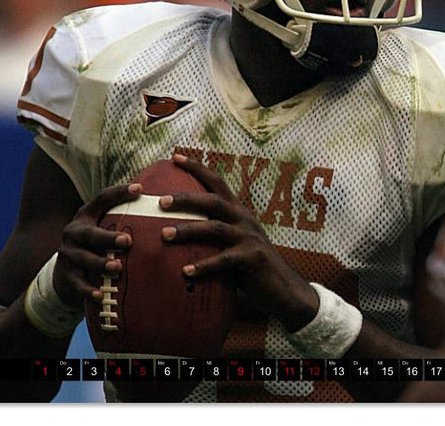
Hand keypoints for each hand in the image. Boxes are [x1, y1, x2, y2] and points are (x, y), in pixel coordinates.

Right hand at [51, 182, 141, 306]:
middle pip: (89, 233)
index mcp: (86, 216)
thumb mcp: (101, 226)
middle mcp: (74, 232)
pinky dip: (88, 290)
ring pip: (83, 259)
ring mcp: (68, 254)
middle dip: (107, 238)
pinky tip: (100, 295)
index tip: (139, 189)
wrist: (64, 272)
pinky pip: (78, 283)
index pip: (101, 199)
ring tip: (117, 268)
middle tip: (127, 241)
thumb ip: (120, 217)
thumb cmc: (95, 244)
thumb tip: (160, 205)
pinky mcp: (66, 275)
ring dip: (100, 264)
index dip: (119, 193)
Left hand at [159, 154, 319, 331]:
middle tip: (161, 201)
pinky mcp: (252, 259)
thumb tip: (173, 230)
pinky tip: (185, 272)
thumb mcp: (233, 242)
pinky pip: (224, 261)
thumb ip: (212, 233)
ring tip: (164, 235)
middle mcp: (244, 219)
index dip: (197, 167)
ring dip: (188, 230)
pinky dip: (203, 266)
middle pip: (213, 201)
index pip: (216, 181)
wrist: (283, 288)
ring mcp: (249, 238)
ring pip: (215, 228)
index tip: (174, 157)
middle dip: (186, 198)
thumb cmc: (250, 265)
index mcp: (238, 211)